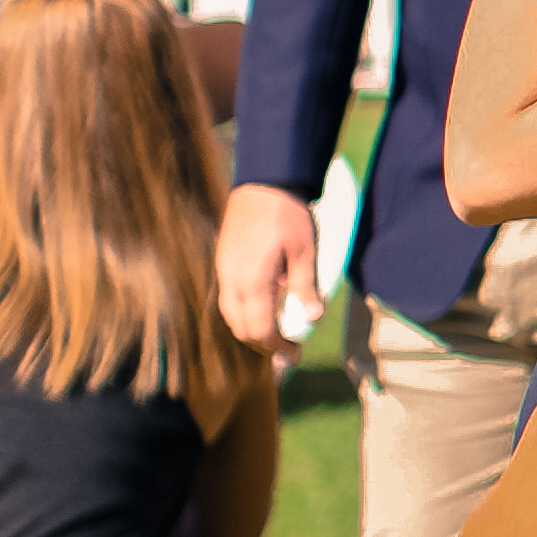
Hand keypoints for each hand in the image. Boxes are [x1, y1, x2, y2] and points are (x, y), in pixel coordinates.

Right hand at [216, 185, 322, 349]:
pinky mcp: (223, 261)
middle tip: (288, 346)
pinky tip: (264, 304)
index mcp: (252, 282)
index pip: (259, 330)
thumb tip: (313, 318)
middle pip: (241, 327)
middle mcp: (231, 280)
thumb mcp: (305, 251)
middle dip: (264, 342)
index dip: (277, 346)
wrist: (264, 182)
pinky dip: (245, 310)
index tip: (295, 353)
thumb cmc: (288, 215)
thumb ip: (306, 286)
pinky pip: (229, 297)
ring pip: (231, 314)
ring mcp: (224, 270)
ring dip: (252, 327)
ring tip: (277, 330)